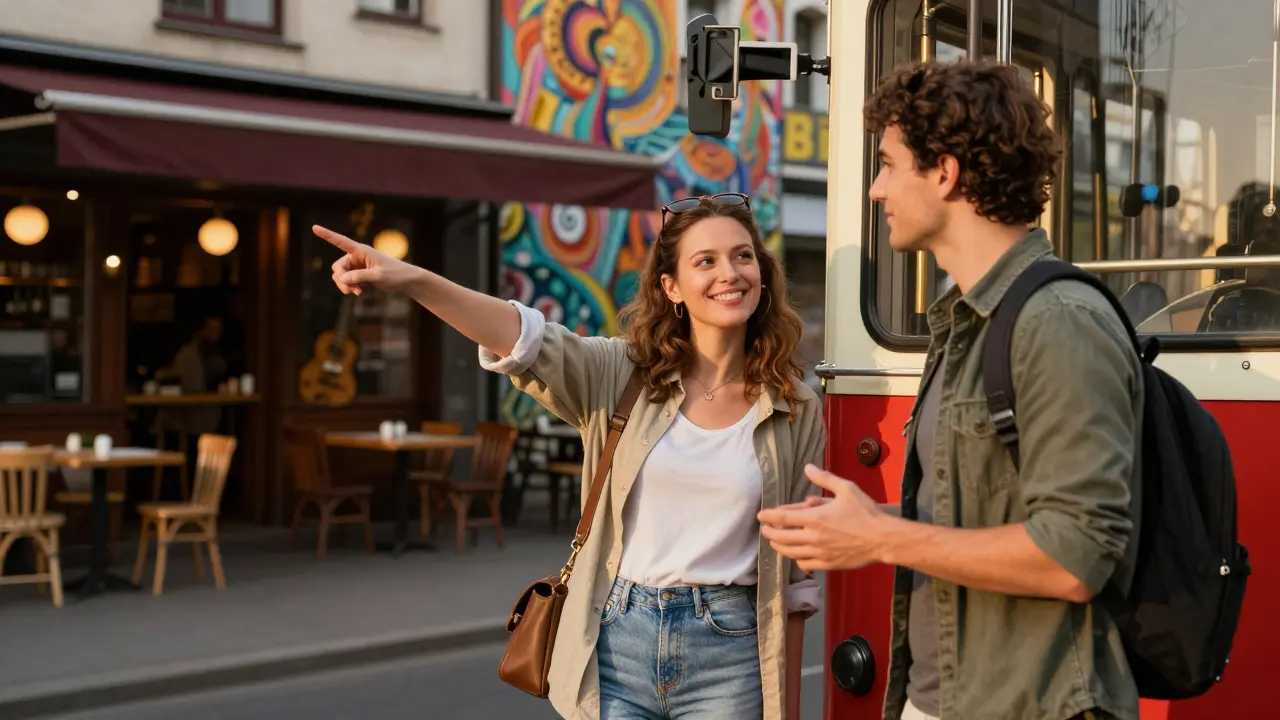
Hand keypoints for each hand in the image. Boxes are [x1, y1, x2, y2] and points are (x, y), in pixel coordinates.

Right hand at [314, 225, 420, 295]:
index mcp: (361, 250)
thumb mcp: (378, 276)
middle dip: (341, 280)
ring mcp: (356, 266)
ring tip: (358, 293)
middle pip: (337, 267)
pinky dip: (349, 288)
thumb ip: (359, 276)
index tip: (314, 228)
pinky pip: (346, 281)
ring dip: (345, 286)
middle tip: (352, 290)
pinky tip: (360, 292)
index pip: (341, 241)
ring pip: (340, 276)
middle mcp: (356, 256)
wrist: (405, 280)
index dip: (327, 235)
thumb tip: (341, 279)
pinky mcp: (358, 275)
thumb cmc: (395, 274)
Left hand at [758, 464, 889, 572]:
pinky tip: (795, 554)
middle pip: (782, 538)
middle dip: (769, 533)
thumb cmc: (866, 512)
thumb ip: (824, 478)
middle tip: (765, 530)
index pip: (782, 518)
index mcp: (816, 518)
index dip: (768, 517)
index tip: (761, 516)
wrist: (882, 539)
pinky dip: (796, 559)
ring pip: (791, 553)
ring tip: (775, 542)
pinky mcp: (827, 564)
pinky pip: (805, 564)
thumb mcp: (846, 489)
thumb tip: (807, 467)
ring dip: (779, 547)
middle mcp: (814, 537)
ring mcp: (820, 553)